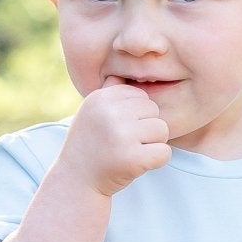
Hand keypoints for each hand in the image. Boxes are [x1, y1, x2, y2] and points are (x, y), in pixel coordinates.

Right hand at [57, 82, 171, 196]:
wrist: (76, 181)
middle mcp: (109, 113)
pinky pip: (164, 152)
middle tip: (125, 144)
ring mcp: (121, 135)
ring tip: (131, 152)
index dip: (136, 115)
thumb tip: (126, 61)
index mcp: (101, 98)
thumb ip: (110, 89)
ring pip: (162, 130)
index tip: (119, 130)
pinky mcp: (132, 158)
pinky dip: (156, 161)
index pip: (141, 96)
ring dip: (152, 144)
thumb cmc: (90, 144)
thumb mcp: (92, 111)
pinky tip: (137, 164)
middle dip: (146, 128)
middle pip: (154, 111)